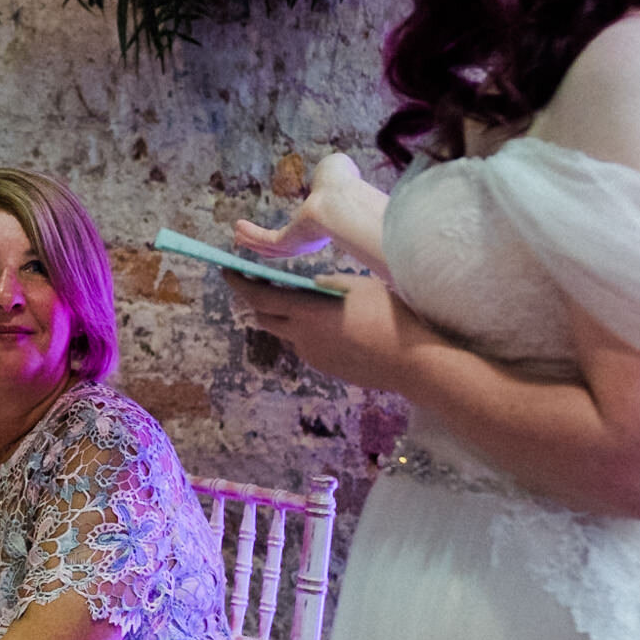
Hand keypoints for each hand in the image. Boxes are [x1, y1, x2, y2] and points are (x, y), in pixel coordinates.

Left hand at [225, 272, 424, 392]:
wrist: (412, 361)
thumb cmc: (388, 316)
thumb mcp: (357, 285)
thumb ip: (327, 283)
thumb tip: (310, 284)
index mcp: (305, 312)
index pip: (257, 298)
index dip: (239, 284)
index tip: (228, 271)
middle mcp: (301, 337)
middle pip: (264, 318)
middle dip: (258, 300)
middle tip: (261, 283)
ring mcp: (313, 356)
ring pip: (287, 333)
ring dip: (285, 318)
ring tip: (302, 302)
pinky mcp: (326, 369)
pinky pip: (307, 346)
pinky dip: (306, 332)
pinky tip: (330, 324)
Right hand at [233, 151, 368, 258]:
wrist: (342, 198)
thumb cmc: (342, 183)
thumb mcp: (335, 169)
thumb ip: (330, 171)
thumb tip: (334, 166)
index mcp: (327, 223)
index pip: (305, 231)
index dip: (291, 231)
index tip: (282, 229)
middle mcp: (313, 238)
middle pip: (284, 246)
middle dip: (264, 243)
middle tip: (248, 239)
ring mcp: (301, 243)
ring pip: (272, 247)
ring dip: (253, 240)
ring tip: (237, 235)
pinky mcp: (289, 242)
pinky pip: (266, 240)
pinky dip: (251, 234)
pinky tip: (238, 227)